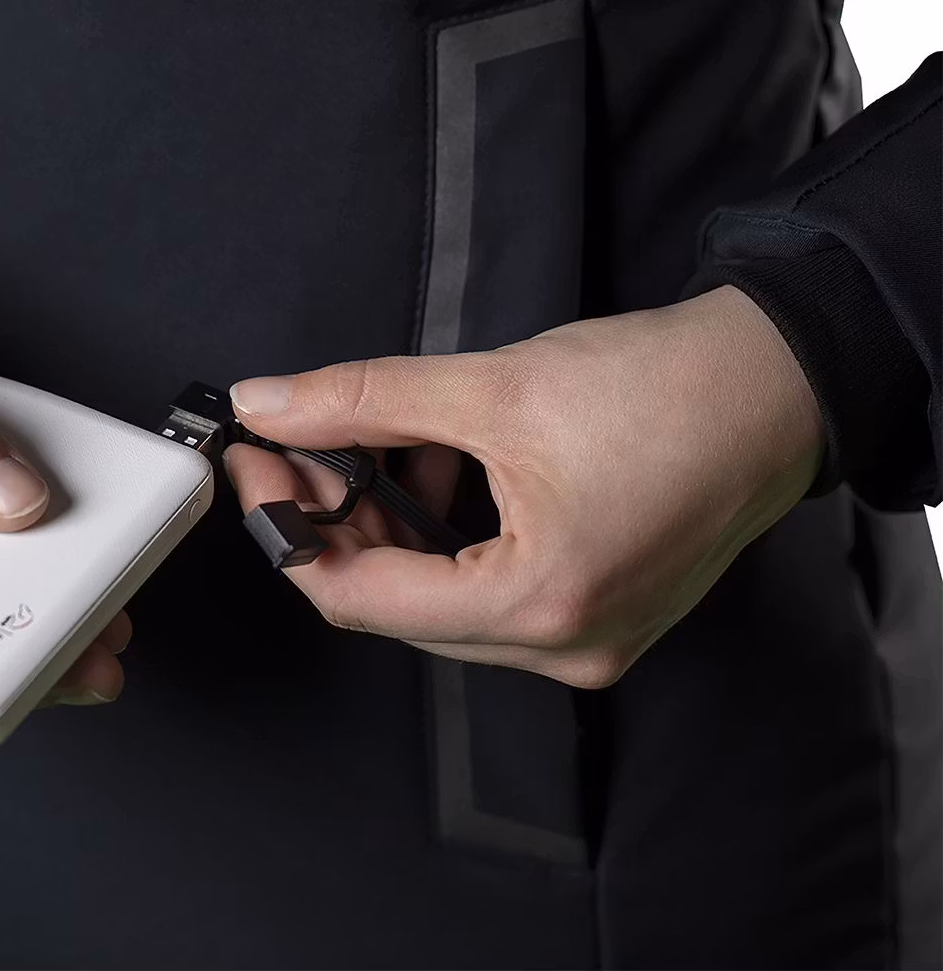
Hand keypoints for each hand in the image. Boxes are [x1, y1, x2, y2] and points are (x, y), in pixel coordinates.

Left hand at [224, 287, 823, 687]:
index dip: (285, 530)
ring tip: (376, 448)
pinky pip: (487, 596)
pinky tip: (438, 471)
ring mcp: (585, 644)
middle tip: (297, 449)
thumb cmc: (664, 388)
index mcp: (537, 605)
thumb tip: (268, 405)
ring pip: (437, 602)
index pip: (358, 600)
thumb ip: (362, 401)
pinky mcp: (599, 618)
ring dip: (389, 528)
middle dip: (333, 525)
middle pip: (393, 607)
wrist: (779, 385)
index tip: (254, 468)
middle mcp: (561, 649)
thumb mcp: (493, 387)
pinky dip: (447, 539)